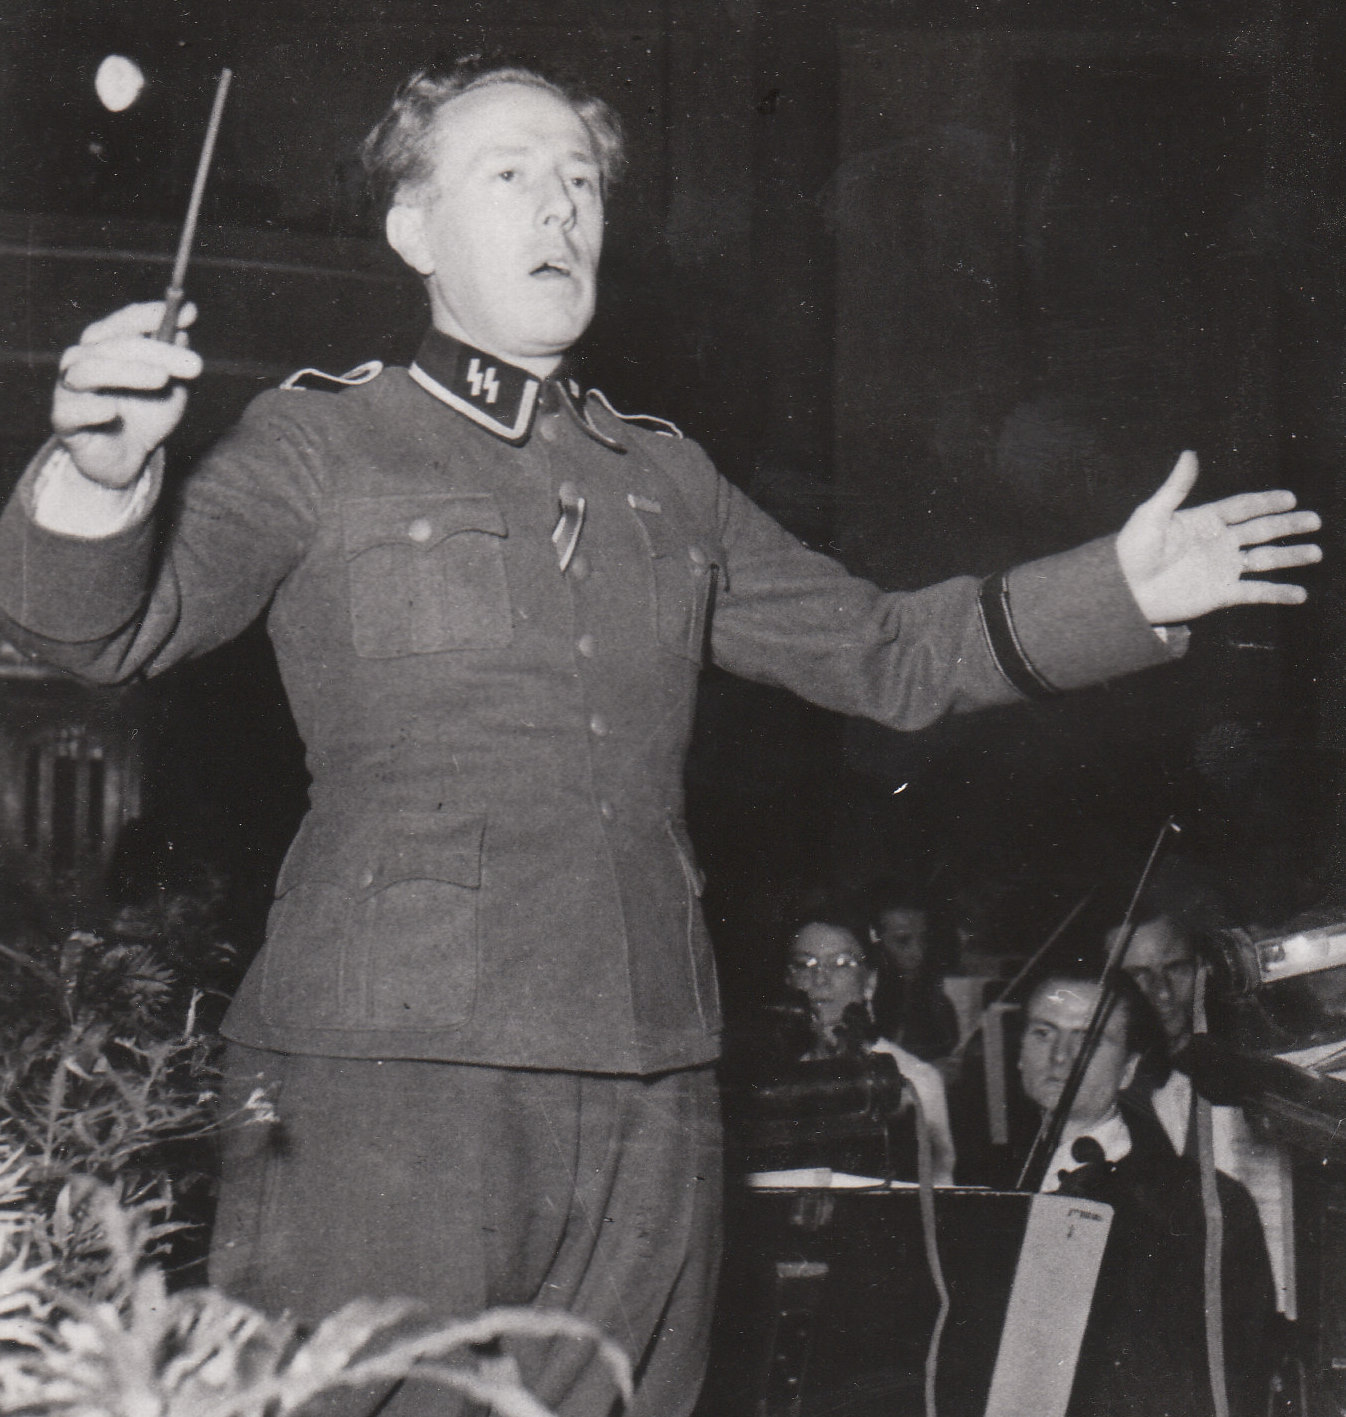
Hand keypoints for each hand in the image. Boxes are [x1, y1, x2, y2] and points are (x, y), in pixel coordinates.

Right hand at [52, 301, 202, 488]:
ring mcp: (70, 389)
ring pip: (89, 370)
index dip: (152, 315)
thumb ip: (175, 362)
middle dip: (156, 350)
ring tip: (162, 379)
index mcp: (106, 347)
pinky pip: (72, 410)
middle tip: (194, 364)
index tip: (187, 312)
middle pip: (113, 345)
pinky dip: (92, 408)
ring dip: (127, 371)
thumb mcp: (170, 390)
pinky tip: (112, 412)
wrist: (126, 461)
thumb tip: (184, 328)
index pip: (124, 322)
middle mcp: (83, 361)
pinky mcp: (64, 420)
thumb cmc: (145, 417)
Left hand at [1116, 451, 1321, 623]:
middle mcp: (1217, 543)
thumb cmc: (1133, 550)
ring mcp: (1221, 568)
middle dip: (1287, 525)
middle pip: (1260, 531)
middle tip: (1314, 520)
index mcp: (1204, 521)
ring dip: (1290, 557)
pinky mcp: (1220, 594)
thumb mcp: (1153, 514)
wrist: (1124, 590)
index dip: (1266, 502)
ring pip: (1264, 560)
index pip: (1242, 507)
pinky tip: (1300, 594)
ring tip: (1316, 552)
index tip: (1289, 498)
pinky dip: (1278, 593)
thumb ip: (1176, 487)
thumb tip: (1190, 453)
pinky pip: (1255, 592)